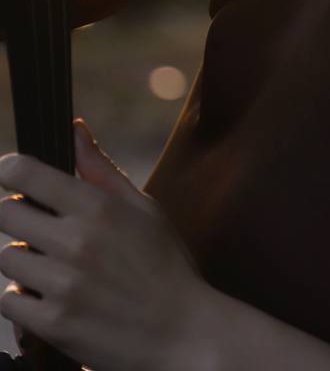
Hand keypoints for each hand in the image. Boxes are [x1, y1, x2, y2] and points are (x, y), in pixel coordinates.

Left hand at [0, 119, 207, 370]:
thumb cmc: (164, 265)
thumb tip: (74, 128)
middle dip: (17, 215)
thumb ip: (100, 169)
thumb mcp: (142, 208)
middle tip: (38, 225)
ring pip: (7, 258)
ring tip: (51, 265)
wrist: (181, 332)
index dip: (10, 170)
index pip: (26, 174)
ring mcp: (62, 284)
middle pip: (6, 214)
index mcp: (98, 207)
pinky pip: (10, 302)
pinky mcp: (53, 324)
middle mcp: (76, 242)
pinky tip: (50, 295)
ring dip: (23, 259)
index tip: (11, 175)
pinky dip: (23, 299)